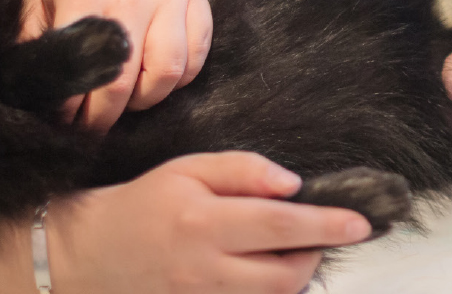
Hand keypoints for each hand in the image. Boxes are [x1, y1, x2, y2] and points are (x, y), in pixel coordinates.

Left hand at [24, 0, 214, 129]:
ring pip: (169, 73)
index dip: (74, 108)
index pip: (84, 71)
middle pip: (125, 82)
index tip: (66, 121)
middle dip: (106, 116)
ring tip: (127, 99)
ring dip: (146, 99)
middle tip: (93, 124)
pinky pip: (197, 56)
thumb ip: (33, 45)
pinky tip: (155, 76)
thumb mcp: (37, 1)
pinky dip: (178, 79)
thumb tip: (29, 95)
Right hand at [50, 152, 370, 293]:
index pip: (281, 226)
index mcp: (203, 222)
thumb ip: (243, 170)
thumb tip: (293, 184)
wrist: (91, 256)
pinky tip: (264, 273)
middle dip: (314, 254)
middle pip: (286, 274)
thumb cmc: (144, 205)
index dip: (327, 225)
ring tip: (288, 252)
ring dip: (295, 277)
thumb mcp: (188, 169)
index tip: (360, 222)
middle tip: (316, 234)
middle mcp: (205, 268)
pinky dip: (271, 293)